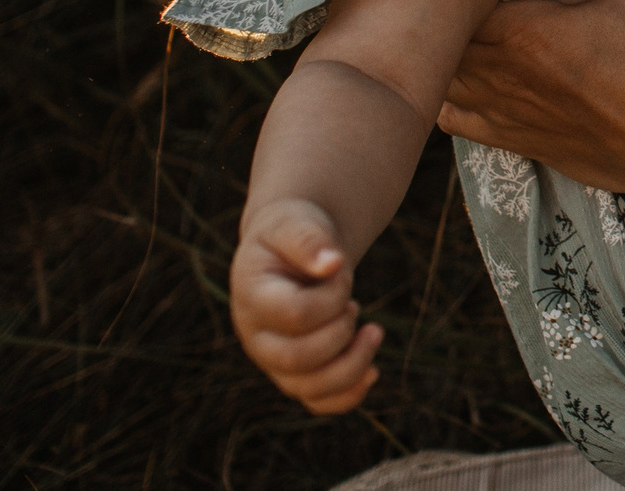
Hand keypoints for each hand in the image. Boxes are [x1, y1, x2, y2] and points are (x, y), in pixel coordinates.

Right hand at [231, 198, 381, 413]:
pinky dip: (348, 395)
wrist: (290, 248)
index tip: (342, 271)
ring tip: (373, 331)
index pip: (295, 315)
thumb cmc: (292, 232)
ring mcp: (273, 361)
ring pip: (309, 389)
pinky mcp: (295, 374)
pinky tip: (372, 372)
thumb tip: (333, 263)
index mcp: (251, 298)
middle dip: (340, 331)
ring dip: (353, 364)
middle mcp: (256, 337)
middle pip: (298, 359)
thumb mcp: (294, 222)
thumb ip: (309, 240)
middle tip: (354, 302)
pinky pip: (318, 402)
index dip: (332, 296)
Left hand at [441, 0, 624, 205]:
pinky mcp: (516, 143)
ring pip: (438, 79)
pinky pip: (454, 121)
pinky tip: (467, 74)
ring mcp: (502, 115)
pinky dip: (450, 97)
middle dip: (441, 5)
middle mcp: (498, 76)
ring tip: (450, 19)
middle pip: (437, 35)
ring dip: (441, 51)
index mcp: (521, 32)